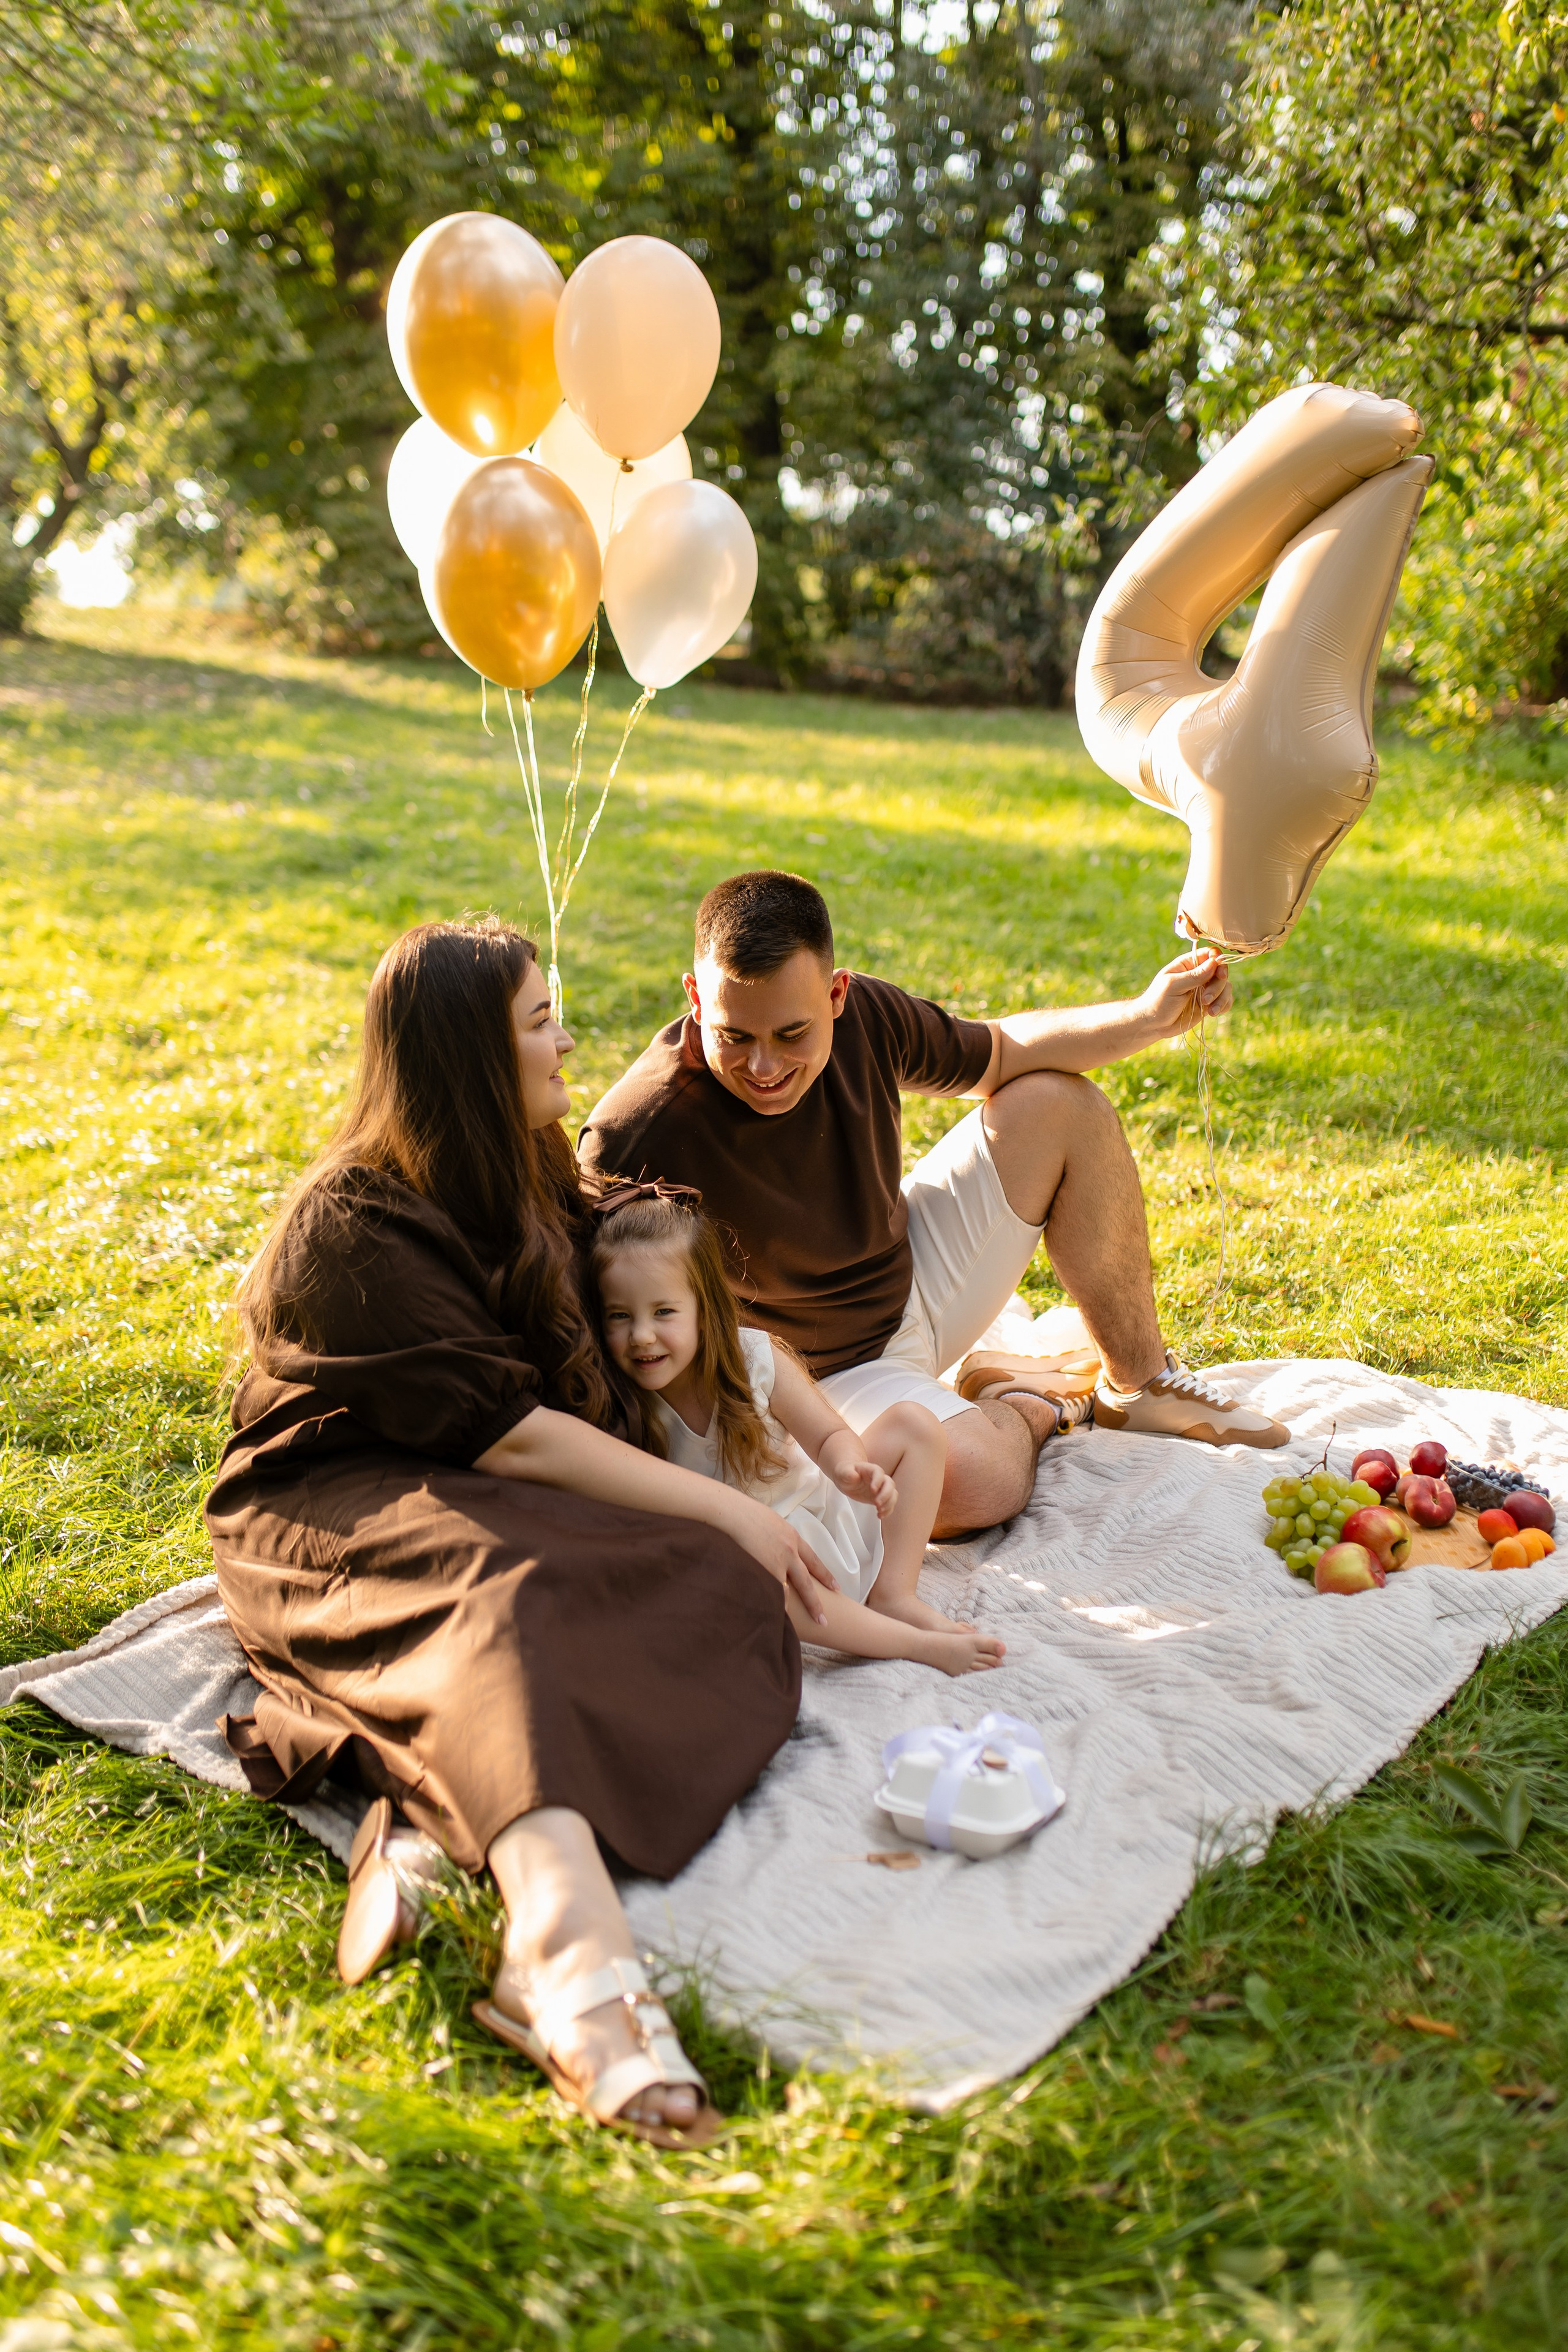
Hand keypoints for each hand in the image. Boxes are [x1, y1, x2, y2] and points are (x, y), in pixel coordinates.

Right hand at [724, 1494, 836, 1620]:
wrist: (734, 1513)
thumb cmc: (748, 1513)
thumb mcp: (773, 1521)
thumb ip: (779, 1536)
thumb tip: (776, 1543)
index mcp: (793, 1538)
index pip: (814, 1560)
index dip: (825, 1575)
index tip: (836, 1588)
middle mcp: (789, 1553)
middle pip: (806, 1583)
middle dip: (815, 1604)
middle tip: (823, 1621)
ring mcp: (775, 1563)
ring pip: (787, 1592)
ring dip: (789, 1608)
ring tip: (793, 1625)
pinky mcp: (761, 1570)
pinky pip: (769, 1592)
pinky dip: (771, 1603)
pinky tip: (772, 1616)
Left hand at [819, 1431, 896, 1517]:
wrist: (847, 1478)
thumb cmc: (845, 1473)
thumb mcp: (843, 1472)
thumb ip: (848, 1473)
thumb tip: (854, 1476)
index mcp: (871, 1469)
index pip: (878, 1472)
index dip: (878, 1481)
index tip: (872, 1490)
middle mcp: (879, 1478)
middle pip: (889, 1484)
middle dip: (885, 1495)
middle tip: (876, 1504)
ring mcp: (881, 1488)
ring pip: (893, 1494)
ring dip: (889, 1504)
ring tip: (879, 1511)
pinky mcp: (881, 1497)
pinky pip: (890, 1503)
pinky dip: (888, 1510)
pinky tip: (880, 1515)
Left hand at [1137, 949, 1231, 1039]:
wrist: (1153, 1024)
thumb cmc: (1158, 1001)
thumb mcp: (1173, 986)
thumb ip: (1194, 975)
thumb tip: (1214, 962)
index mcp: (1188, 964)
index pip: (1210, 954)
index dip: (1218, 961)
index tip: (1220, 974)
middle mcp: (1199, 974)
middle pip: (1220, 972)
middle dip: (1217, 986)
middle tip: (1205, 999)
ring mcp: (1204, 989)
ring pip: (1225, 987)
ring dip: (1222, 998)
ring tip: (1210, 1011)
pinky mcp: (1208, 1003)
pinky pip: (1225, 1000)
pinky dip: (1224, 1006)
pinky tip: (1213, 1013)